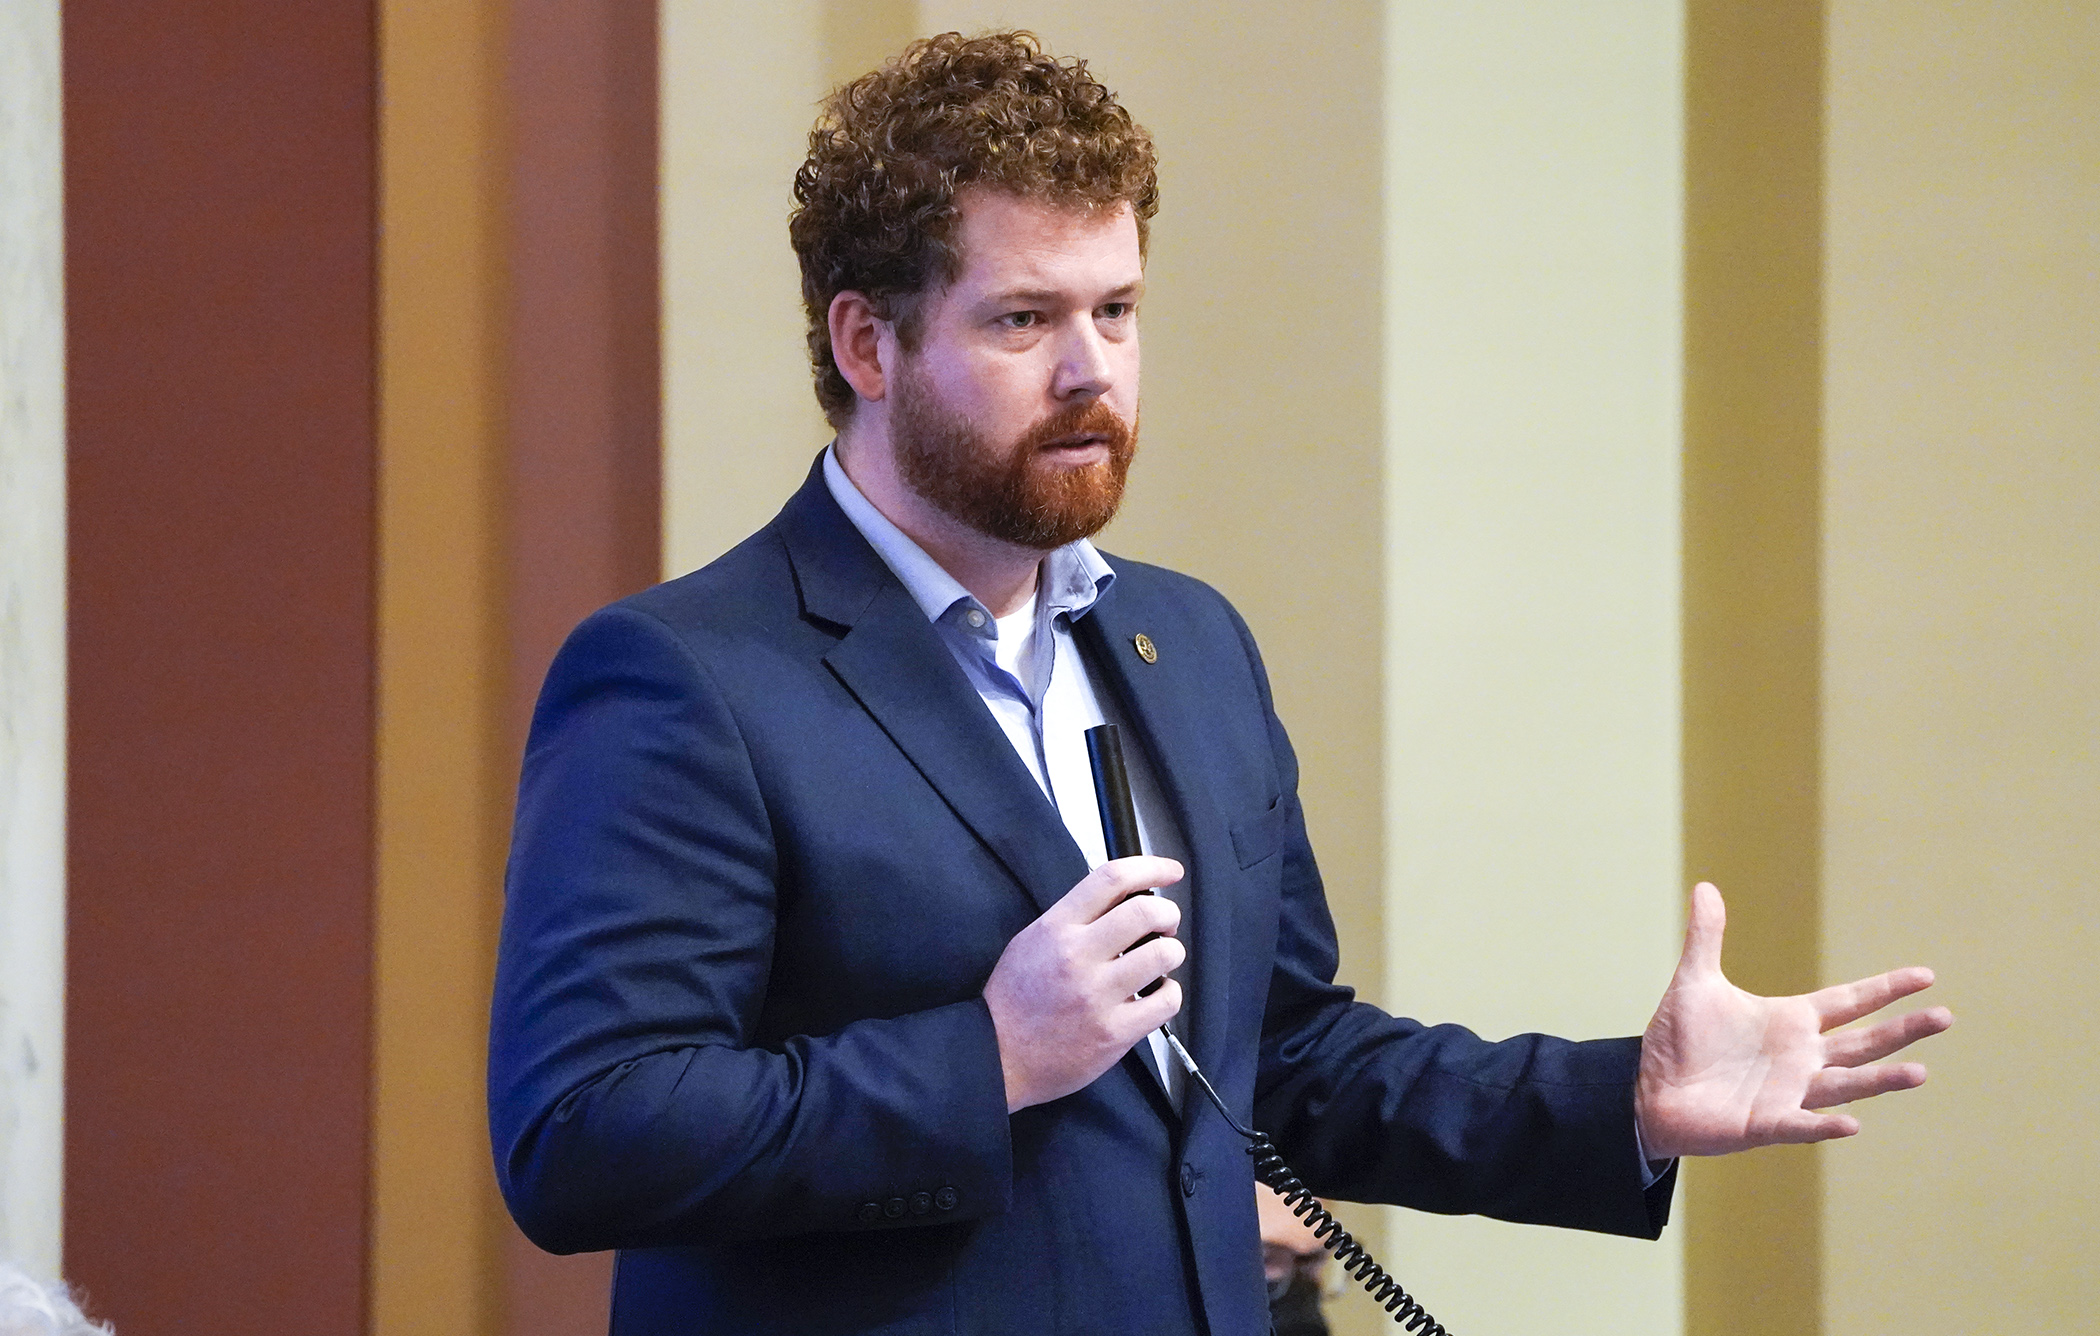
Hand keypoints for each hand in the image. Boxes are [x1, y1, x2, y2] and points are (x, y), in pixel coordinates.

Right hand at [983, 857, 1185, 1111]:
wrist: (996, 1056)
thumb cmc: (1014, 999)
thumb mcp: (1031, 941)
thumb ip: (1073, 919)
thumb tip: (1121, 902)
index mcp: (1056, 927)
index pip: (1111, 878)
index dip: (1151, 867)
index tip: (1171, 872)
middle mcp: (1077, 956)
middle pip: (1146, 912)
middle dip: (1168, 915)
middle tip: (1166, 926)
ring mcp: (1097, 995)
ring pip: (1164, 954)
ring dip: (1171, 953)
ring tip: (1159, 963)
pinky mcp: (1114, 1032)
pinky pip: (1166, 1001)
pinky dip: (1169, 994)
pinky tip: (1155, 996)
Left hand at [1635, 882, 1953, 1158]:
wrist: (1649, 1090)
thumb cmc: (1678, 1041)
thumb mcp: (1695, 982)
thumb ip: (1706, 937)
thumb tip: (1707, 887)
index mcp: (1791, 1022)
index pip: (1850, 1001)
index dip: (1886, 989)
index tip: (1927, 976)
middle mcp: (1800, 1058)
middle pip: (1863, 1043)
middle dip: (1902, 1030)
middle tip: (1944, 1017)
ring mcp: (1787, 1093)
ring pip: (1845, 1085)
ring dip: (1880, 1080)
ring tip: (1920, 1072)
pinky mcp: (1764, 1124)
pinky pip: (1800, 1125)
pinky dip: (1824, 1125)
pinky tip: (1851, 1124)